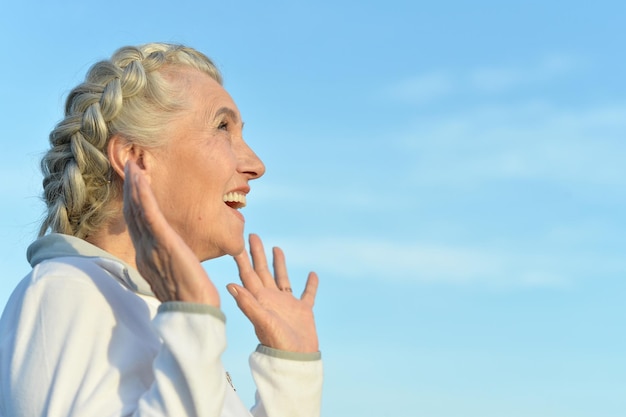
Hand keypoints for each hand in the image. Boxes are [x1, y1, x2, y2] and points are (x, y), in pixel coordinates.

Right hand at [123, 160, 219, 306]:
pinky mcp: (164, 243)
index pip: (137, 225)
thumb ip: (169, 262)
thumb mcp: (175, 275)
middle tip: (129, 165)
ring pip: (138, 210)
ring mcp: (152, 246)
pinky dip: (143, 195)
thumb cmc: (190, 297)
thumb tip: (172, 255)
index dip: (134, 203)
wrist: (194, 312)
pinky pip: (150, 215)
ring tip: (133, 165)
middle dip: (131, 189)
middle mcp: (145, 250)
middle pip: (133, 214)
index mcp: (148, 257)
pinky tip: (140, 179)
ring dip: (134, 186)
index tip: (134, 185)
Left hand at [228, 234, 318, 352]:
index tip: (237, 240)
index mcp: (260, 299)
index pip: (248, 274)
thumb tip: (230, 285)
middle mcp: (271, 299)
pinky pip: (307, 294)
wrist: (295, 361)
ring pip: (282, 278)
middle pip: (263, 271)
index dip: (243, 257)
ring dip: (279, 264)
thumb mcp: (261, 321)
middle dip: (257, 253)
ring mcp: (287, 304)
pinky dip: (310, 285)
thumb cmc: (276, 344)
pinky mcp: (303, 311)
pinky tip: (312, 274)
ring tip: (276, 248)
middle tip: (253, 235)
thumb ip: (248, 303)